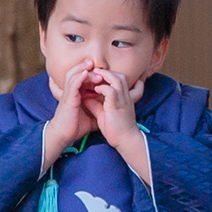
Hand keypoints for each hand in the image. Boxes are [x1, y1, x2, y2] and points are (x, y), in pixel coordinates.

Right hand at [40, 63, 99, 170]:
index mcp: (76, 95)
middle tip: (96, 64)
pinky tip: (85, 73)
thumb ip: (98, 110)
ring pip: (73, 75)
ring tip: (91, 65)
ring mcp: (68, 95)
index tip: (102, 72)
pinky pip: (72, 84)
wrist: (64, 136)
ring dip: (82, 69)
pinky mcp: (67, 99)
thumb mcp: (92, 117)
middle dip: (86, 67)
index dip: (91, 73)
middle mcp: (71, 92)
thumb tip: (110, 111)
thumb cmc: (76, 128)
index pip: (82, 79)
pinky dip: (79, 77)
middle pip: (76, 73)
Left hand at [94, 66, 153, 183]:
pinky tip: (96, 89)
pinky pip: (111, 91)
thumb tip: (85, 98)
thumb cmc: (116, 129)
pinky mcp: (117, 106)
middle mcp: (125, 97)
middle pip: (120, 76)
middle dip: (107, 72)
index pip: (120, 80)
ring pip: (117, 80)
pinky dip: (103, 88)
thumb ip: (96, 104)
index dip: (109, 76)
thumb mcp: (104, 114)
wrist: (126, 140)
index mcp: (123, 98)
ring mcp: (123, 100)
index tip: (97, 76)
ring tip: (94, 75)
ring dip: (105, 75)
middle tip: (94, 71)